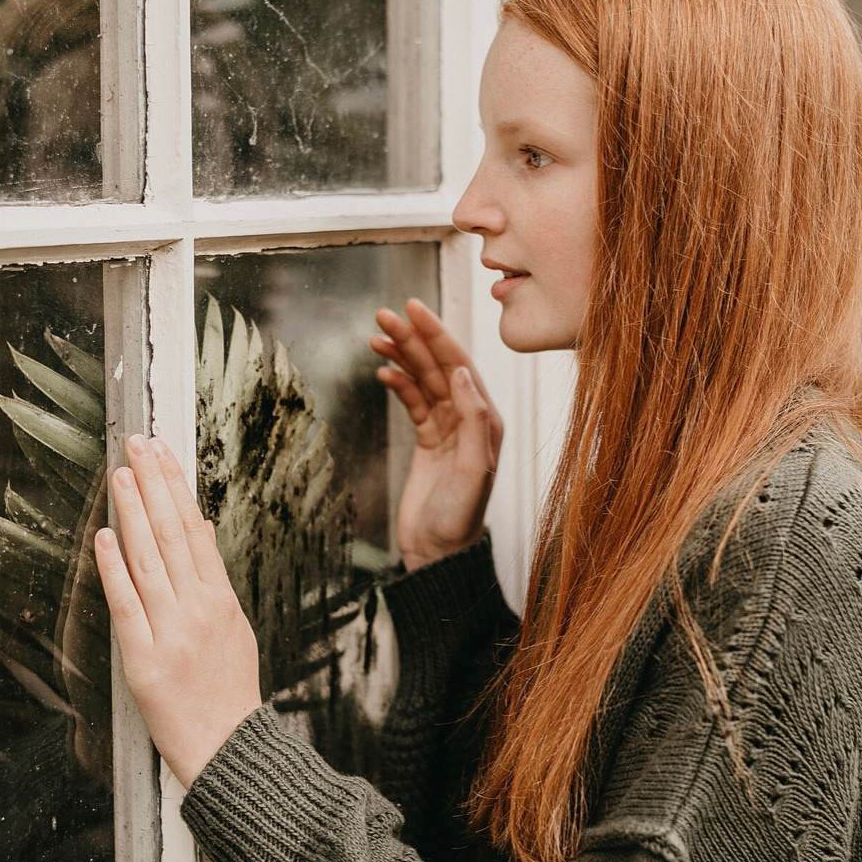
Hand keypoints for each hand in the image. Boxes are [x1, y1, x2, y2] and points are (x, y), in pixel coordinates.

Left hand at [94, 434, 261, 789]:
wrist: (229, 748)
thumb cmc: (230, 690)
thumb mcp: (235, 626)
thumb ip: (214, 578)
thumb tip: (201, 530)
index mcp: (222, 600)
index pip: (196, 529)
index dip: (176, 487)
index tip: (161, 453)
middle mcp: (199, 610)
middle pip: (173, 535)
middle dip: (154, 485)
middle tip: (138, 445)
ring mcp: (172, 633)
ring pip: (150, 562)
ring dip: (133, 514)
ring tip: (120, 475)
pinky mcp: (145, 661)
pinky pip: (127, 606)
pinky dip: (114, 570)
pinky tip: (104, 537)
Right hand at [370, 299, 502, 571]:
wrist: (440, 552)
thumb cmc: (460, 517)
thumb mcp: (472, 468)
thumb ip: (472, 419)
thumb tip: (463, 373)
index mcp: (486, 419)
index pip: (459, 364)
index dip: (436, 334)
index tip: (413, 309)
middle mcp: (470, 418)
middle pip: (439, 365)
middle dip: (412, 337)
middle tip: (383, 314)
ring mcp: (447, 427)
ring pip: (423, 379)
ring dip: (402, 355)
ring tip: (376, 336)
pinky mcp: (428, 439)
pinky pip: (413, 401)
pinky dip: (398, 383)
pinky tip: (383, 370)